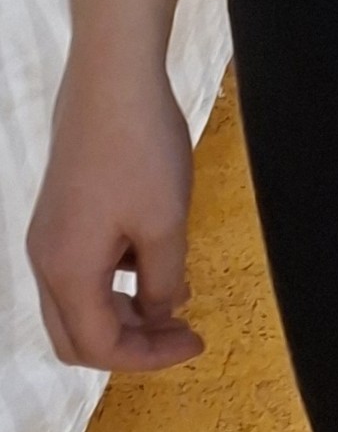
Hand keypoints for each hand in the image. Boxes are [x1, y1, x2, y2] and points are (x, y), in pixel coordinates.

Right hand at [27, 58, 204, 374]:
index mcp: (67, 272)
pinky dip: (115, 280)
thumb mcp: (165, 224)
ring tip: (176, 298)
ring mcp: (49, 233)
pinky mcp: (59, 210)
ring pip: (78, 303)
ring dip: (123, 312)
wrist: (111, 74)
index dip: (150, 357)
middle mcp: (46, 259)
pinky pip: (80, 268)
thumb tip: (159, 312)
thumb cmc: (140, 149)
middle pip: (77, 336)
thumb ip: (163, 282)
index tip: (196, 340)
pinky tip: (155, 259)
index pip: (100, 347)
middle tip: (180, 331)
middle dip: (130, 344)